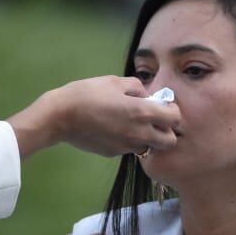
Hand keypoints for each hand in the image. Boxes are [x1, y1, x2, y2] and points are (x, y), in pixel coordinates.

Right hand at [10, 76, 180, 158]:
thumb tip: (148, 95)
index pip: (175, 119)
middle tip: (155, 120)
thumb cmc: (87, 93)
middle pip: (169, 142)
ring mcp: (127, 146)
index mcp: (142, 112)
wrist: (60, 116)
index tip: (164, 105)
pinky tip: (114, 128)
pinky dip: (129, 140)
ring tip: (132, 124)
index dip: (173, 111)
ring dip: (148, 137)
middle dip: (167, 131)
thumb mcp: (114, 81)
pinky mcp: (114, 153)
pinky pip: (130, 148)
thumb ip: (137, 88)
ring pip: (150, 147)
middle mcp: (139, 133)